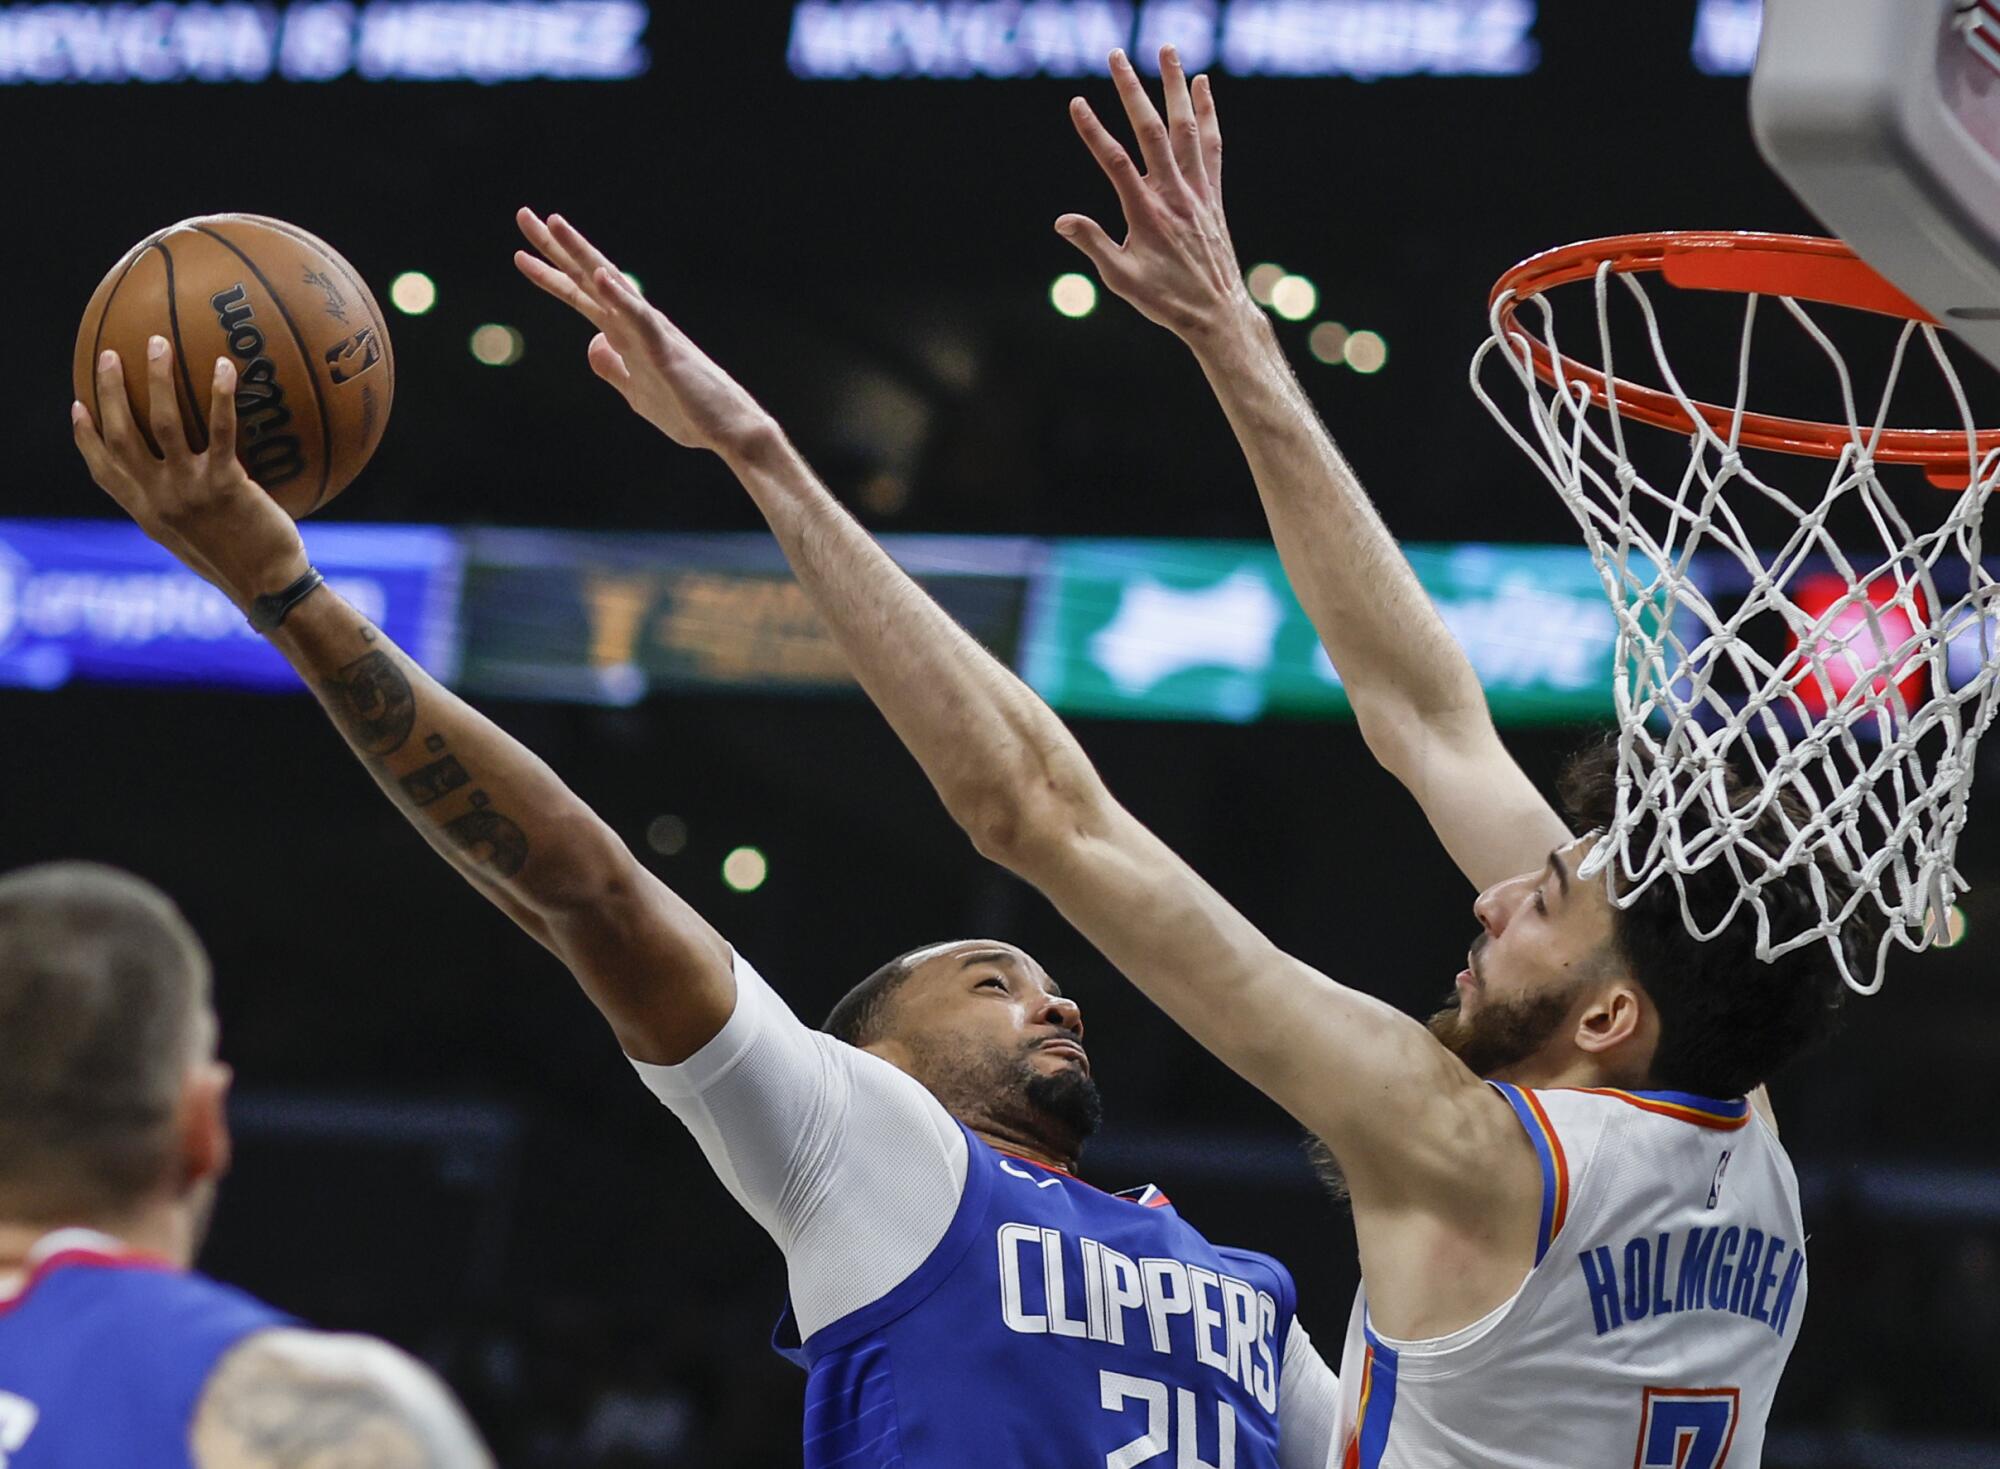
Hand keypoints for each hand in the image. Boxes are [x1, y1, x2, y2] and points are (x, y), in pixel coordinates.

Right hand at [71, 342, 309, 608]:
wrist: (268, 587)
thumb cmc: (243, 564)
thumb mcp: (198, 540)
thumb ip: (183, 510)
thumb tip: (191, 485)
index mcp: (146, 512)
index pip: (103, 470)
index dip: (86, 437)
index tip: (78, 406)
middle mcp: (157, 498)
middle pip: (121, 433)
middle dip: (111, 390)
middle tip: (111, 355)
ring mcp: (188, 490)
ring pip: (160, 421)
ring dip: (156, 377)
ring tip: (156, 342)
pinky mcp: (224, 484)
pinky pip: (219, 429)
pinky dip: (220, 395)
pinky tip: (225, 367)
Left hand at [513, 210, 781, 462]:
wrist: (730, 431)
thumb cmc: (690, 413)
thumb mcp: (636, 395)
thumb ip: (614, 370)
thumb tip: (593, 345)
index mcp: (627, 336)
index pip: (582, 298)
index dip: (550, 277)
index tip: (520, 256)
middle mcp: (636, 324)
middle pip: (589, 279)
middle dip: (554, 248)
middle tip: (524, 215)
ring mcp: (651, 333)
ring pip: (611, 286)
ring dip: (583, 253)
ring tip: (555, 224)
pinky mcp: (666, 350)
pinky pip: (639, 318)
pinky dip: (619, 296)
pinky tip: (599, 276)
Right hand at [1058, 47, 1255, 344]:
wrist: (1217, 312)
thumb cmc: (1165, 299)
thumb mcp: (1121, 280)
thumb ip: (1093, 244)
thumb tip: (1061, 220)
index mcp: (1146, 214)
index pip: (1115, 162)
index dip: (1093, 131)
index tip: (1076, 102)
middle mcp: (1175, 194)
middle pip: (1152, 131)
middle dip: (1132, 90)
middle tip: (1116, 54)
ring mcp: (1197, 191)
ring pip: (1186, 128)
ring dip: (1175, 86)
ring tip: (1166, 49)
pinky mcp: (1212, 194)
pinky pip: (1211, 144)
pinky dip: (1207, 112)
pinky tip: (1201, 85)